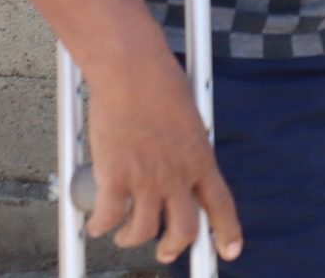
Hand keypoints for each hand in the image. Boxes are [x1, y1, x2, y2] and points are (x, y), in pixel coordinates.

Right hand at [82, 55, 242, 264]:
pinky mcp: (116, 177)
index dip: (227, 232)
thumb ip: (186, 148)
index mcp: (201, 158)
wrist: (133, 73)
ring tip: (123, 233)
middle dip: (174, 247)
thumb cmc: (159, 85)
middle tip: (166, 252)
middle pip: (185, 229)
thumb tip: (178, 165)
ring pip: (143, 231)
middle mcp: (178, 174)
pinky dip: (99, 225)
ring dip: (131, 238)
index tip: (229, 251)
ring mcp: (148, 179)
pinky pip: (108, 218)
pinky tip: (95, 222)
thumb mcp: (188, 119)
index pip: (221, 204)